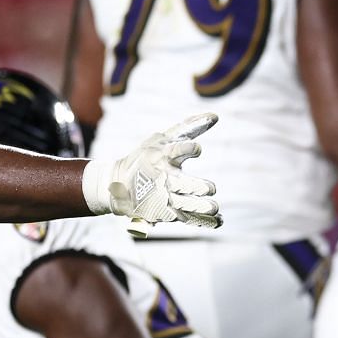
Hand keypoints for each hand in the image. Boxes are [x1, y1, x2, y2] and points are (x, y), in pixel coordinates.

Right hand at [82, 113, 219, 228]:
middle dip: (197, 186)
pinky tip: (219, 220)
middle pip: (181, 183)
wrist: (118, 184)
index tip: (198, 149)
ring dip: (200, 207)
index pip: (176, 151)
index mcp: (161, 156)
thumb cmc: (146, 156)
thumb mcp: (163, 138)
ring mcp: (162, 197)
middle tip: (210, 188)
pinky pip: (186, 218)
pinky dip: (203, 221)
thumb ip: (189, 127)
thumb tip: (216, 116)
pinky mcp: (164, 212)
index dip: (188, 149)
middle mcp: (161, 177)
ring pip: (183, 204)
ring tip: (214, 208)